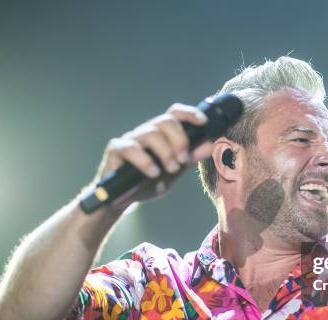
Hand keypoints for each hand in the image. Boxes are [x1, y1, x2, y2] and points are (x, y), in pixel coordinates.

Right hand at [93, 103, 214, 206]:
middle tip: (183, 161)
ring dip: (166, 152)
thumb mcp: (175, 170)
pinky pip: (131, 148)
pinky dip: (145, 161)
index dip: (190, 113)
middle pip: (166, 122)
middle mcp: (146, 132)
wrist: (123, 198)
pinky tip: (153, 173)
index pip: (175, 114)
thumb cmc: (149, 181)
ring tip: (170, 169)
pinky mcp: (115, 150)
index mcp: (161, 134)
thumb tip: (212, 144)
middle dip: (180, 141)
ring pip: (151, 134)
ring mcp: (130, 139)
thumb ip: (191, 157)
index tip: (203, 122)